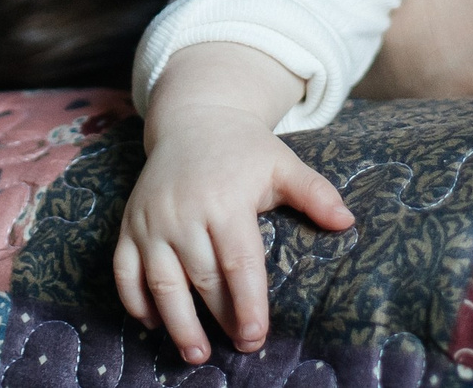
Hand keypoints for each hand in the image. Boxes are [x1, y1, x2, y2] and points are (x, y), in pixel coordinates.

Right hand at [115, 46, 352, 363]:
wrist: (193, 119)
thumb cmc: (244, 150)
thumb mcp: (282, 163)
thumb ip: (314, 192)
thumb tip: (348, 222)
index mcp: (225, 200)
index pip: (238, 263)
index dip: (248, 303)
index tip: (257, 335)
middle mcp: (184, 212)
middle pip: (203, 278)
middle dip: (221, 319)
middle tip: (240, 347)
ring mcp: (151, 220)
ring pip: (161, 282)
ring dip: (177, 323)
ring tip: (197, 354)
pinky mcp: (128, 224)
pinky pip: (124, 270)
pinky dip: (134, 301)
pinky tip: (154, 324)